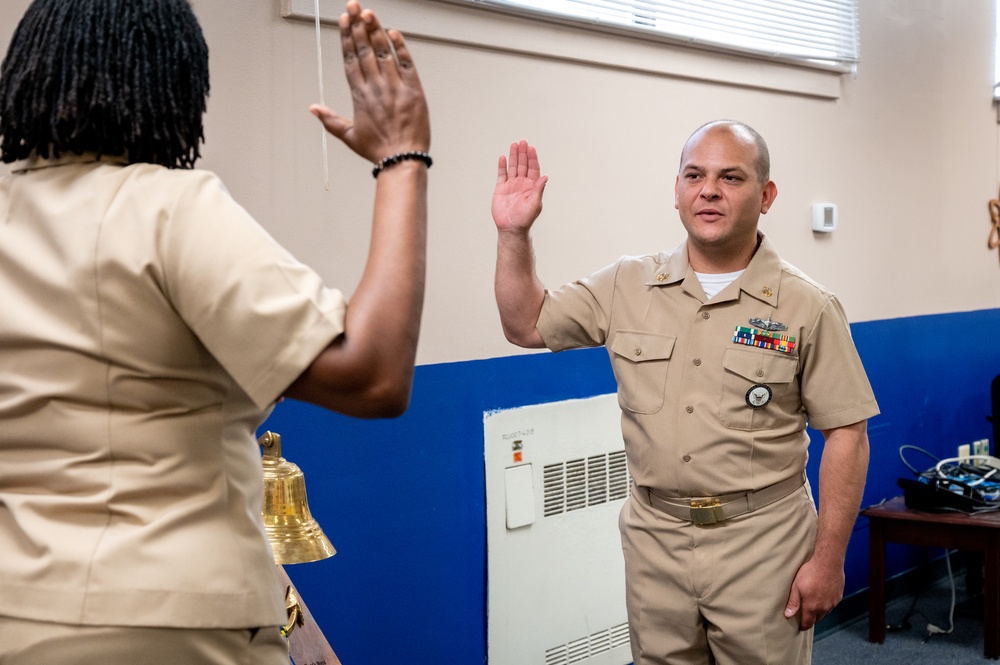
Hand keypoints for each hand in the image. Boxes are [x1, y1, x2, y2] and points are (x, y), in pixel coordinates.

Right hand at [310, 1, 429, 163]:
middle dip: (357, 26)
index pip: (350, 59)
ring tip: (368, 13)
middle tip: (352, 6)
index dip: (346, 38)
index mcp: (360, 95)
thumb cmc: (378, 150)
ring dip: (376, 31)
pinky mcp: (414, 90)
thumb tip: (313, 108)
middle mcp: (376, 87)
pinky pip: (406, 64)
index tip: (343, 21)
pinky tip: (394, 32)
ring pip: (384, 52)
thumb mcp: (349, 136)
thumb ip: (330, 120)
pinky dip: (400, 47)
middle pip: (364, 50)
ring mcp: (395, 87)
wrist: (403, 159)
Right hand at [492, 140, 547, 232]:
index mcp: (532, 186)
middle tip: (522, 142)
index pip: (533, 168)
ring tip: (514, 144)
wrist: (511, 228)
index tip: (531, 148)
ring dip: (513, 156)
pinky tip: (503, 157)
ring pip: (513, 167)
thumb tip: (545, 177)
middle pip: (523, 164)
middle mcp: (522, 183)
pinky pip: (502, 175)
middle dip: (523, 153)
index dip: (532, 158)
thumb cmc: (525, 218)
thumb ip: (539, 189)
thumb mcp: (534, 204)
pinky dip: (502, 166)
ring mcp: (511, 185)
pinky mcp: (501, 189)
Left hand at [783, 557, 844, 629]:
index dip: (803, 626)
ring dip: (819, 611)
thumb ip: (793, 602)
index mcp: (812, 607)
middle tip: (805, 614)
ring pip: (825, 612)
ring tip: (813, 604)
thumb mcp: (796, 587)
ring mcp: (833, 602)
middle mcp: (824, 608)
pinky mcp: (839, 596)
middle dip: (811, 619)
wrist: (828, 563)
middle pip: (817, 619)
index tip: (800, 627)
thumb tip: (788, 615)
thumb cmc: (810, 573)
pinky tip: (822, 595)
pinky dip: (826, 603)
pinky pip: (832, 604)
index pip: (808, 623)